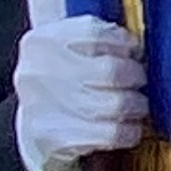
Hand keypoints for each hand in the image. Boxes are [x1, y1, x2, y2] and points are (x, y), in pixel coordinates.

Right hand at [13, 16, 147, 170]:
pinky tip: (128, 128)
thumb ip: (92, 37)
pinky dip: (129, 131)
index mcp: (41, 41)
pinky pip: (112, 133)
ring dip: (136, 105)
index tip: (134, 50)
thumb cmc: (59, 85)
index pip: (93, 32)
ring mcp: (44, 107)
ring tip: (136, 104)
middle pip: (111, 70)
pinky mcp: (56, 139)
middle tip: (139, 80)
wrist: (31, 132)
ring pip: (116, 104)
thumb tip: (135, 39)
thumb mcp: (64, 51)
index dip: (123, 41)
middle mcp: (37, 71)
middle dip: (136, 76)